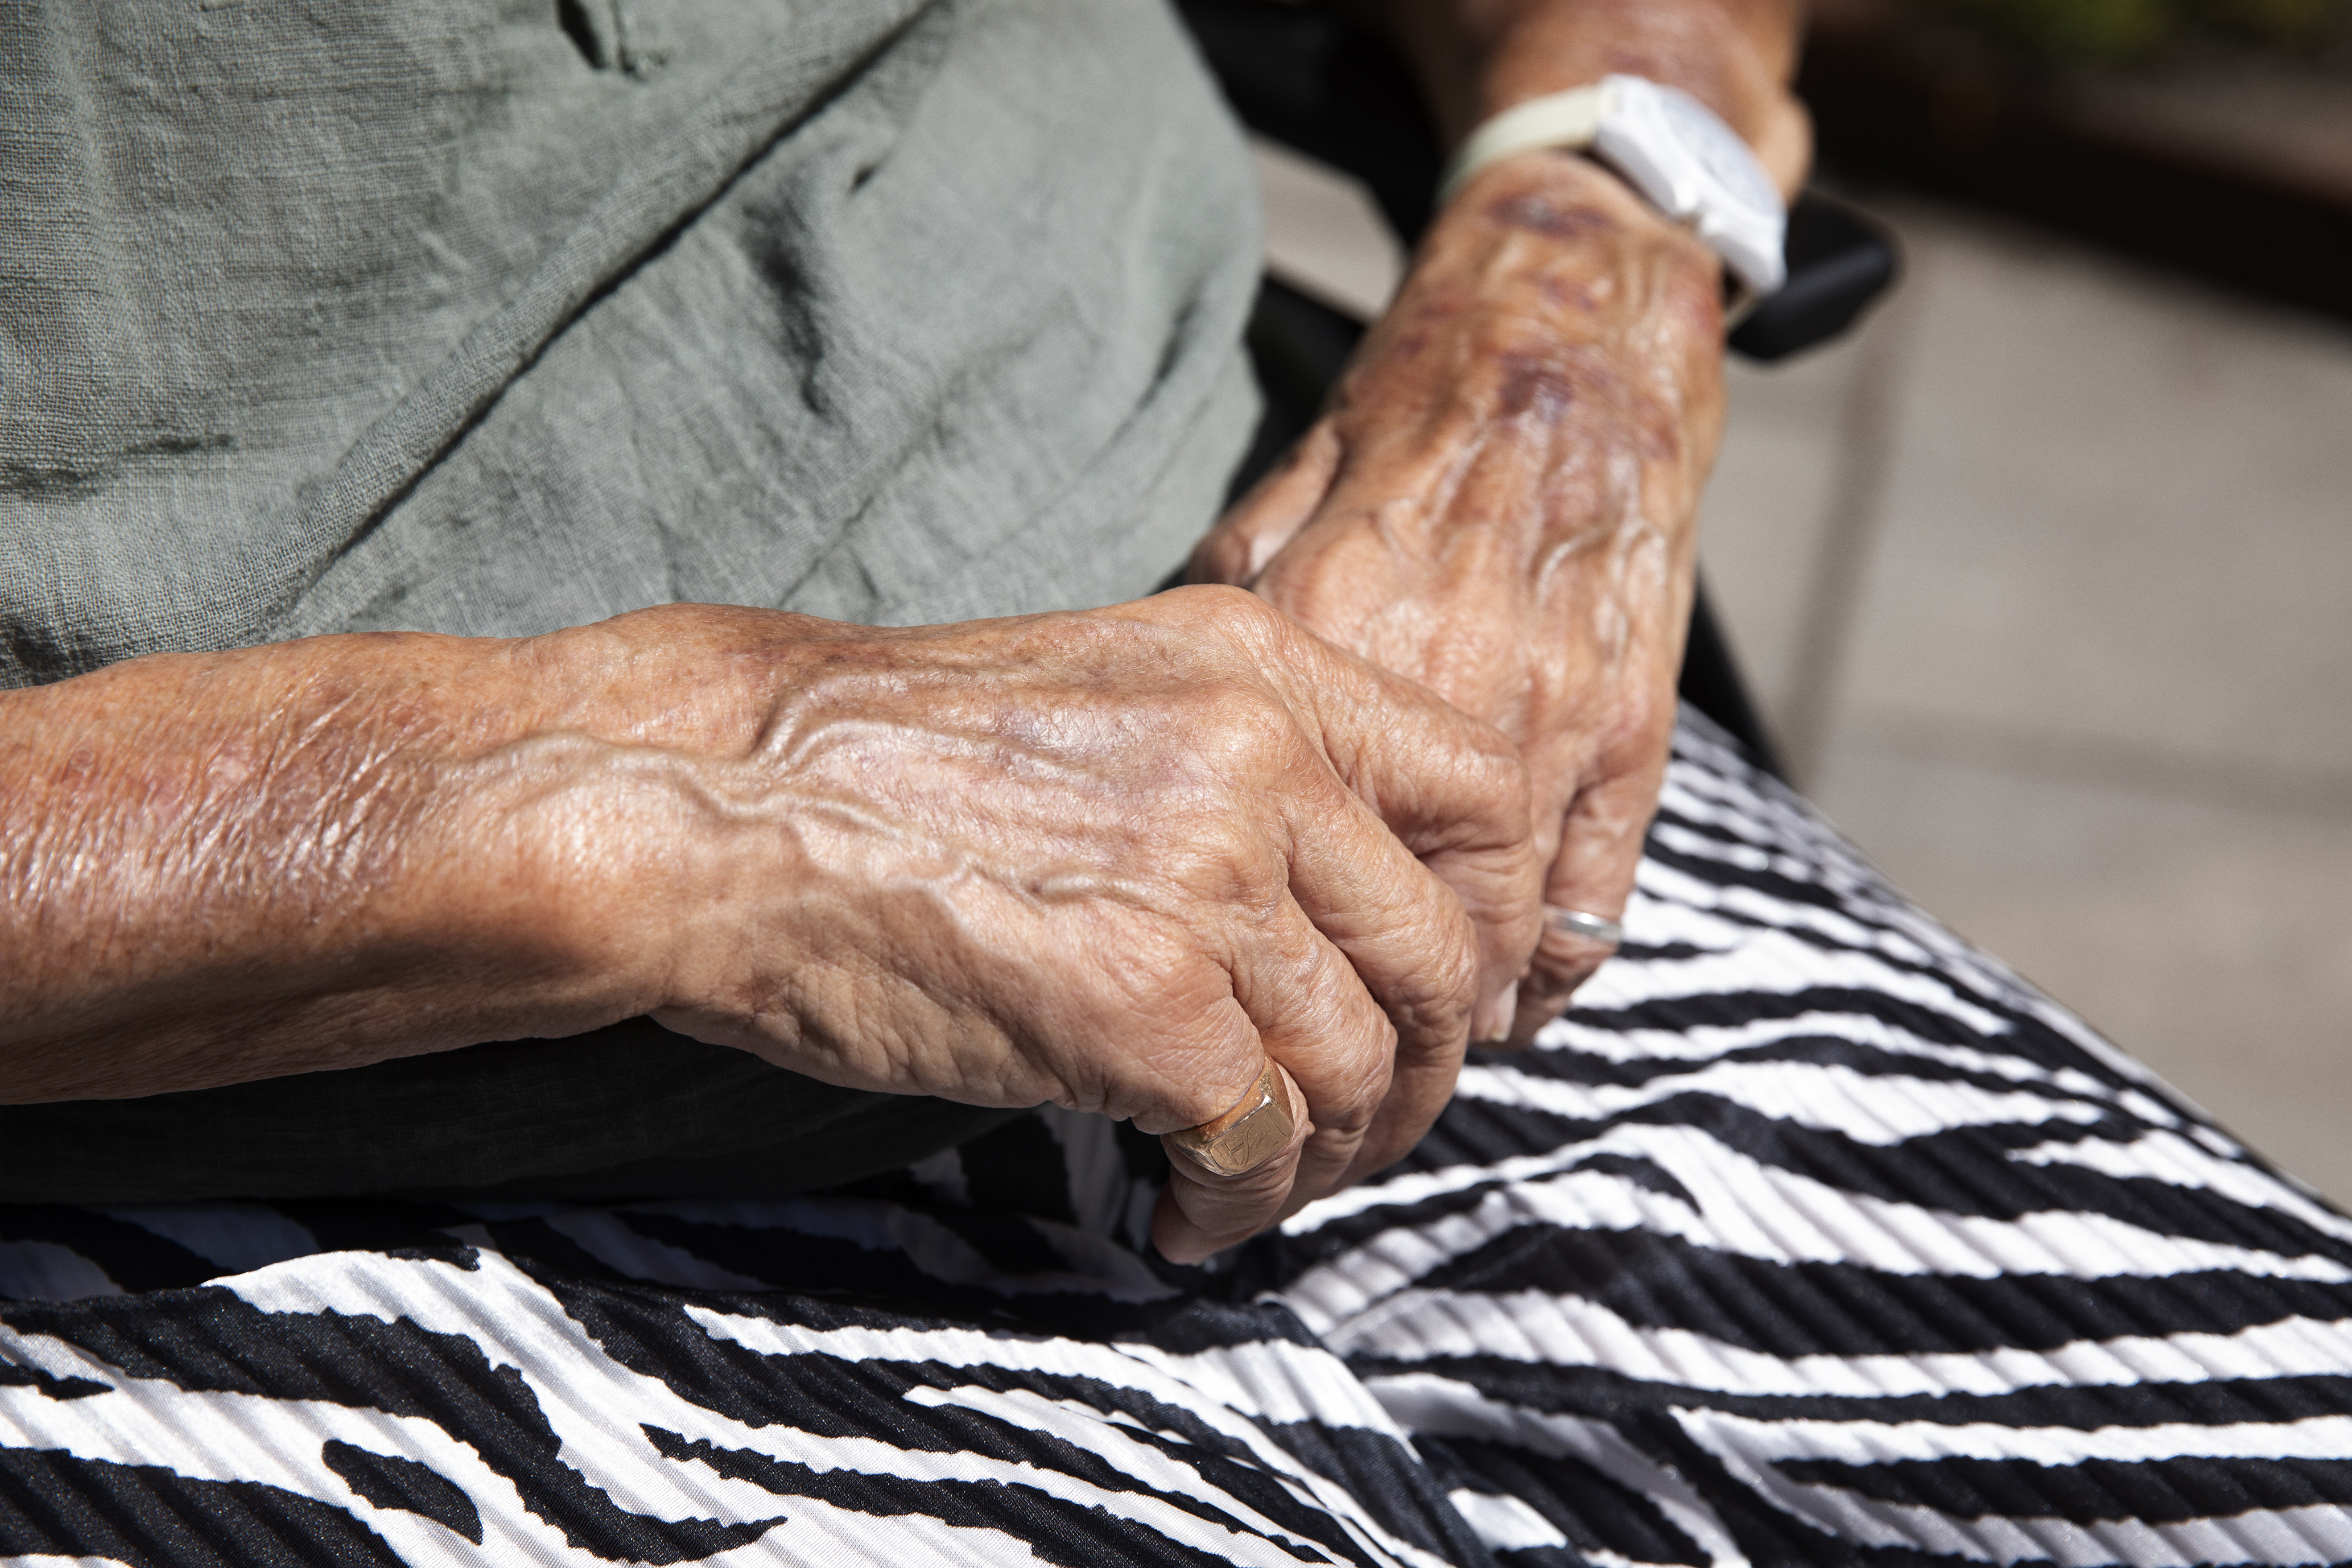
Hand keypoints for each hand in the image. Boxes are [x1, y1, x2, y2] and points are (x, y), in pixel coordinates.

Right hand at [609, 589, 1540, 1259]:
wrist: (714, 802)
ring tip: (1242, 1189)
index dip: (1497, 925)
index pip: (1488, 796)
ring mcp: (1207, 878)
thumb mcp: (1097, 701)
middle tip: (1344, 1139)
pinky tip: (1177, 1213)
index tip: (1444, 1009)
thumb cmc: (879, 768)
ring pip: (1361, 1066)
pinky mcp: (1143, 1003)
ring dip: (1323, 1161)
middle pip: (1443, 958)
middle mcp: (1259, 757)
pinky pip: (1262, 1141)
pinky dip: (1236, 1201)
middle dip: (1416, 1081)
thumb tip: (1334, 915)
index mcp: (1261, 667)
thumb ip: (1239, 769)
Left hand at [1189, 154, 1728, 1038]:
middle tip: (1305, 1083)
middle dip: (1347, 1023)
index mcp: (1334, 630)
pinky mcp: (1635, 727)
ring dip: (1441, 1021)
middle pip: (1391, 919)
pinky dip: (1548, 976)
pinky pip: (1593, 896)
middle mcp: (1447, 682)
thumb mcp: (1270, 515)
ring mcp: (1556, 712)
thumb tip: (1160, 776)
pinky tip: (1504, 1014)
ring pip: (1497, 933)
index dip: (1248, 950)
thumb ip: (1225, 645)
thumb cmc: (1399, 432)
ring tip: (1389, 1069)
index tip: (1218, 1008)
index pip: (1282, 842)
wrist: (1564, 342)